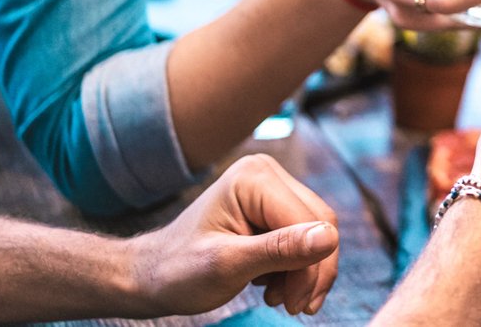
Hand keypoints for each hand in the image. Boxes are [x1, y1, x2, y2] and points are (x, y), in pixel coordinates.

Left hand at [129, 154, 339, 315]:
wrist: (150, 277)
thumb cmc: (177, 271)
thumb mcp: (227, 265)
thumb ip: (279, 249)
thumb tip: (329, 237)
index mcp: (255, 178)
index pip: (308, 222)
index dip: (311, 267)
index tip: (297, 306)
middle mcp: (267, 174)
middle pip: (319, 224)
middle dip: (311, 271)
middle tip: (295, 307)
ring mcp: (270, 189)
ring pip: (316, 232)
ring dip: (305, 272)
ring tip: (280, 299)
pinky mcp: (272, 208)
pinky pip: (304, 236)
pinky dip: (296, 267)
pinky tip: (274, 285)